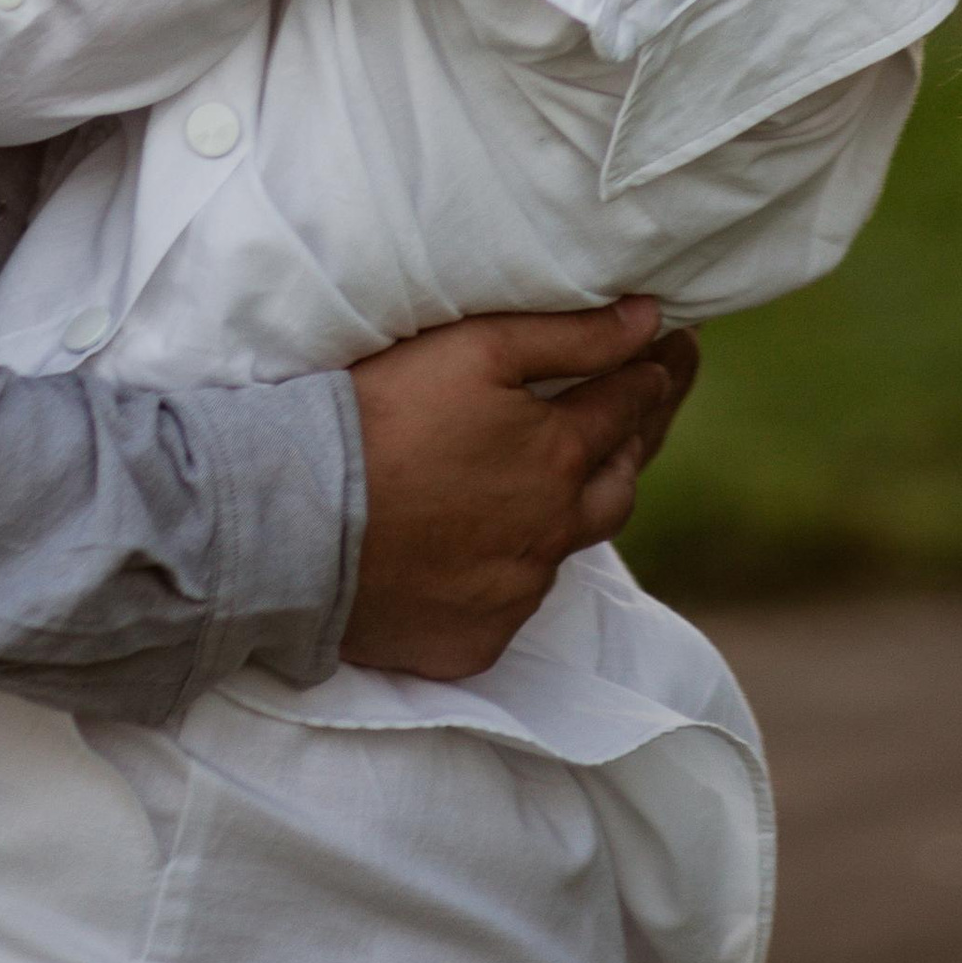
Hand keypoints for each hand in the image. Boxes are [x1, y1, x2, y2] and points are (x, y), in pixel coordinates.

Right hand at [339, 299, 697, 680]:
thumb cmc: (386, 413)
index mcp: (560, 458)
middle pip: (617, 490)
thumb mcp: (479, 348)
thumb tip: (648, 320)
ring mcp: (514, 595)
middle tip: (628, 423)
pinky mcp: (474, 642)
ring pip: (566, 551)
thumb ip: (571, 334)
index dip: (645, 376)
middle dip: (630, 449)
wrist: (300, 519)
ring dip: (573, 514)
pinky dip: (510, 573)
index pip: (626, 408)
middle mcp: (551, 534)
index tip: (660, 359)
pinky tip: (488, 551)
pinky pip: (511, 606)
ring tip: (563, 485)